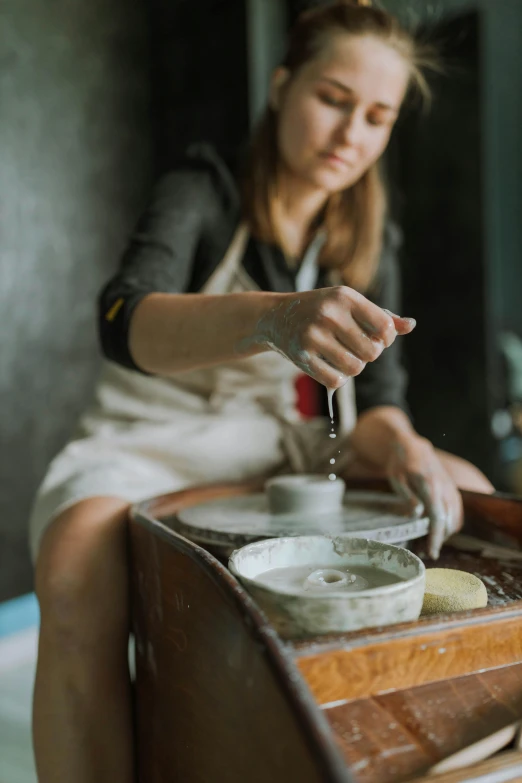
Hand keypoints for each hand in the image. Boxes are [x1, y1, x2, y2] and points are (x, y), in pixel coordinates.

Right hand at [255, 286, 415, 386]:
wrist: (276, 316)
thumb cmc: (321, 310)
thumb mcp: (349, 304)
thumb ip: (381, 316)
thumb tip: (411, 326)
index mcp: (345, 297)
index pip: (385, 327)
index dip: (385, 339)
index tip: (375, 337)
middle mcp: (329, 313)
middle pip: (372, 352)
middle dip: (368, 354)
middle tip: (355, 348)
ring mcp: (313, 335)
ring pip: (355, 368)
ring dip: (353, 368)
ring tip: (343, 357)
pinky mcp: (301, 356)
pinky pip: (336, 380)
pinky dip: (337, 379)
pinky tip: (330, 367)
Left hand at [386, 436, 462, 558]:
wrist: (413, 446)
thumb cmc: (401, 464)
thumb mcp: (396, 479)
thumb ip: (407, 496)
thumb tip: (418, 513)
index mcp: (430, 485)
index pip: (437, 518)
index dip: (435, 538)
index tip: (432, 553)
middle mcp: (445, 488)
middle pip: (449, 522)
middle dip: (439, 540)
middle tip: (425, 551)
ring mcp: (451, 489)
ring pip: (456, 519)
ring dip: (445, 533)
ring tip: (430, 541)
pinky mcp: (453, 490)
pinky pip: (458, 513)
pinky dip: (451, 524)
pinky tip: (439, 529)